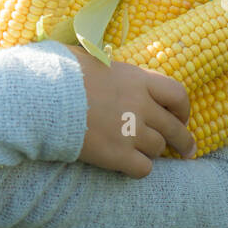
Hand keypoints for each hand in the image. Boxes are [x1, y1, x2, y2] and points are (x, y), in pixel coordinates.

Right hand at [70, 45, 196, 176]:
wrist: (42, 96)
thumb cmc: (61, 72)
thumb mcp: (90, 59)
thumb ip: (108, 69)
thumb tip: (100, 65)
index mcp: (136, 79)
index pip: (177, 93)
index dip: (183, 108)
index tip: (181, 117)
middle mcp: (140, 106)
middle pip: (174, 127)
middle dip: (183, 140)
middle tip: (186, 150)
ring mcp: (130, 132)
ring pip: (158, 148)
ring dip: (152, 151)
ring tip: (143, 152)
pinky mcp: (116, 155)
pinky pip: (143, 169)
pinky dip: (139, 168)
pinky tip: (129, 165)